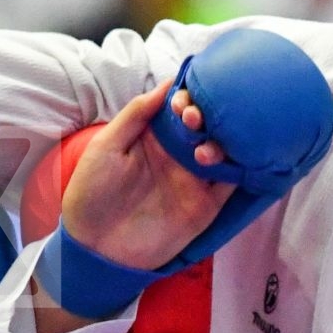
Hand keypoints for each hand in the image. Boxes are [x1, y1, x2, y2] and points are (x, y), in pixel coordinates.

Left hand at [62, 82, 234, 270]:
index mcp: (154, 136)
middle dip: (207, 115)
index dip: (186, 97)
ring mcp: (195, 178)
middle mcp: (178, 153)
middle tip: (194, 119)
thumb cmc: (92, 194)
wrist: (95, 248)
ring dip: (221, 141)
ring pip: (224, 148)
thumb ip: (136, 114)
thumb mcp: (106, 146)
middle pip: (207, 124)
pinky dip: (239, 167)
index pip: (180, 107)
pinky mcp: (207, 204)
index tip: (182, 101)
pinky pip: (233, 180)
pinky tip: (231, 158)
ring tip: (201, 152)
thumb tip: (168, 84)